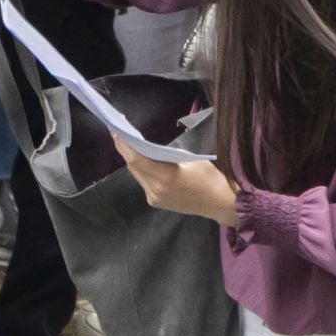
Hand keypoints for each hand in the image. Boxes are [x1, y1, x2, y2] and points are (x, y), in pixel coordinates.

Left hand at [112, 134, 237, 225]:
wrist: (220, 203)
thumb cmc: (209, 177)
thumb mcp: (190, 158)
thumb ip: (167, 154)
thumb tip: (148, 148)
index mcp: (166, 177)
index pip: (136, 160)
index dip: (123, 146)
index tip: (115, 132)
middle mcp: (156, 190)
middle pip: (134, 167)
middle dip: (126, 151)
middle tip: (120, 135)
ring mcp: (155, 198)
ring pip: (138, 175)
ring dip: (134, 161)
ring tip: (130, 145)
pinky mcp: (156, 203)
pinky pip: (144, 183)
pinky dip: (143, 171)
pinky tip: (144, 162)